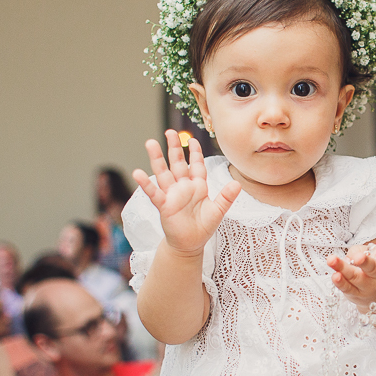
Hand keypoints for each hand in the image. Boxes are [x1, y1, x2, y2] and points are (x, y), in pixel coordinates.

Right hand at [132, 130, 240, 255]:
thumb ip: (226, 197)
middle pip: (178, 163)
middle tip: (170, 132)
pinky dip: (146, 183)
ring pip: (163, 173)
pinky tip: (138, 173)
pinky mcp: (164, 205)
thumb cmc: (203, 227)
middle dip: (174, 148)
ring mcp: (172, 195)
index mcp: (197, 186)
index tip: (193, 139)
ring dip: (157, 158)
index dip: (195, 152)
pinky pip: (154, 192)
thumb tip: (237, 183)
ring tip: (150, 143)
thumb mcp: (218, 211)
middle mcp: (183, 187)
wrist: (190, 244)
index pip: (196, 165)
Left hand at [327, 221, 375, 312]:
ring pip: (354, 277)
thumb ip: (359, 251)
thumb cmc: (372, 268)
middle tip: (358, 257)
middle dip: (365, 262)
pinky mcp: (355, 294)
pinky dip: (340, 282)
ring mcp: (366, 285)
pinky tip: (334, 275)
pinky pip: (347, 288)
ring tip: (331, 260)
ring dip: (342, 268)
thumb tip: (349, 257)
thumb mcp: (372, 256)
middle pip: (372, 267)